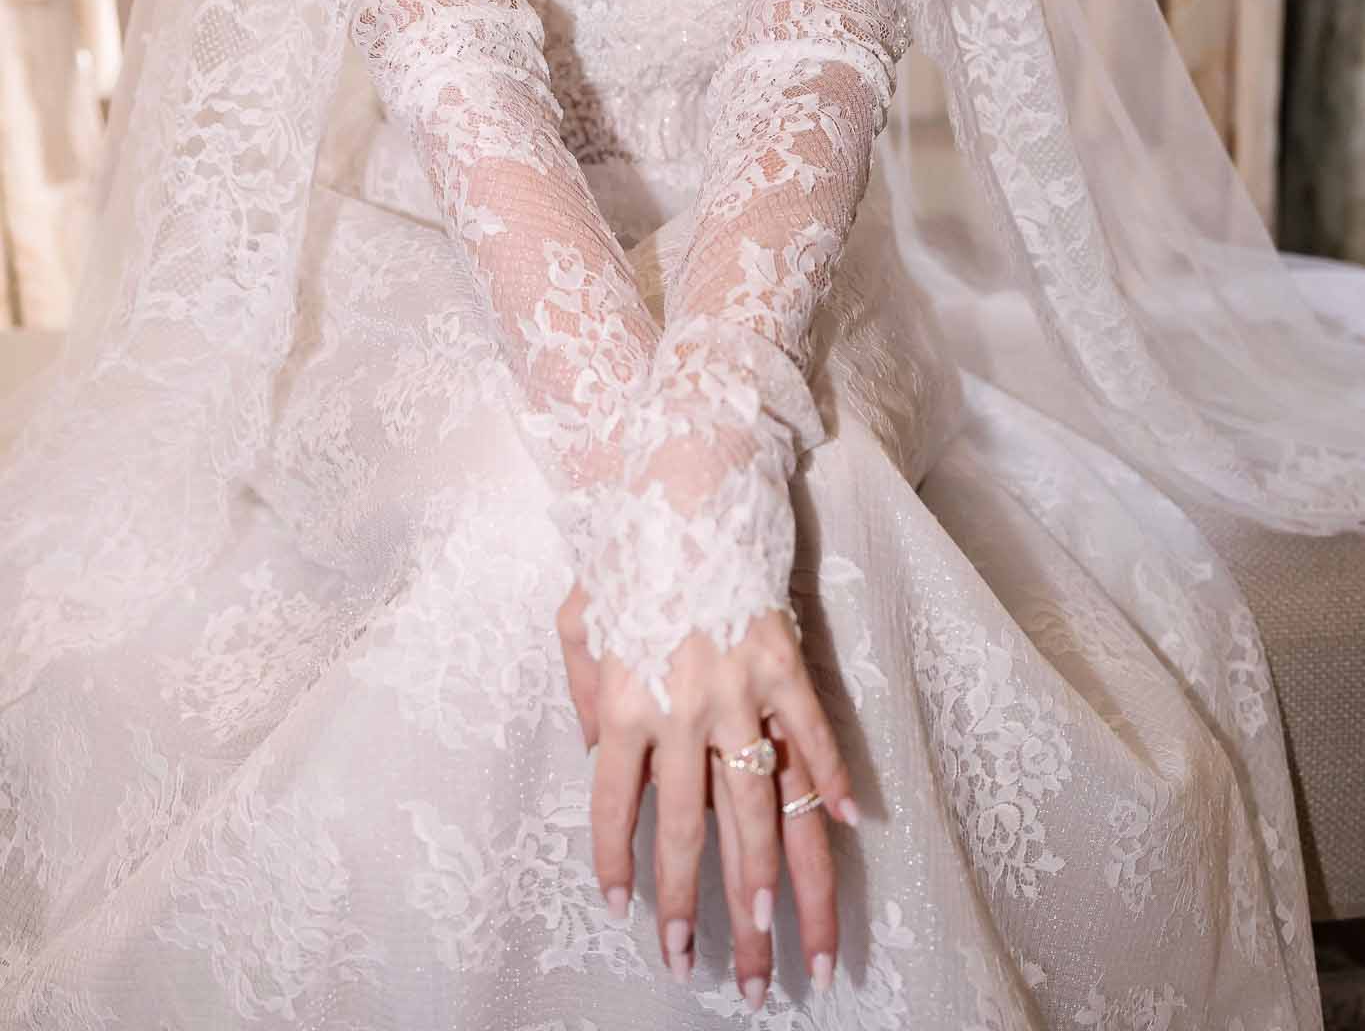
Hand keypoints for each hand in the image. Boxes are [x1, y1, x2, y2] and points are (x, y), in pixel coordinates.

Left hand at [557, 581, 853, 1008]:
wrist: (683, 478)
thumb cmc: (625, 548)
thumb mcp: (577, 616)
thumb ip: (582, 690)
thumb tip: (592, 754)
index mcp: (622, 699)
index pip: (615, 805)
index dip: (620, 863)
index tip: (628, 915)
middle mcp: (681, 706)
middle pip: (697, 832)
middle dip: (707, 911)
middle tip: (719, 976)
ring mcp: (740, 687)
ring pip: (764, 808)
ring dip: (781, 886)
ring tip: (796, 952)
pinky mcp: (785, 661)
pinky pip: (814, 733)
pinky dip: (835, 780)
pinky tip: (853, 828)